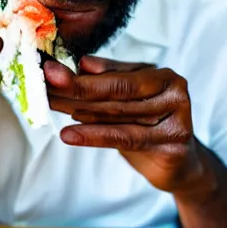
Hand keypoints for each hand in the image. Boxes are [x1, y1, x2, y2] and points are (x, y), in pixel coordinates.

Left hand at [46, 56, 212, 193]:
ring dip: (78, 109)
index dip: (79, 74)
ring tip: (49, 105)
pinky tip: (68, 134)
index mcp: (161, 75)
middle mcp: (173, 91)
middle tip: (44, 85)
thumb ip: (108, 81)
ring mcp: (176, 116)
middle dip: (75, 88)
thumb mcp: (129, 101)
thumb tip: (82, 64)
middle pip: (115, 91)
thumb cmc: (148, 126)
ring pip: (117, 113)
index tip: (49, 70)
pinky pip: (125, 137)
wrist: (181, 164)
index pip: (114, 74)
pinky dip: (93, 135)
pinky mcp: (172, 143)